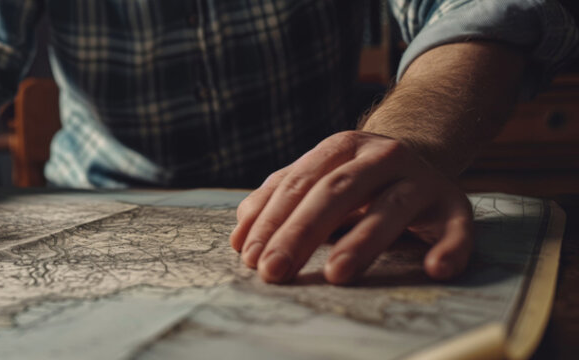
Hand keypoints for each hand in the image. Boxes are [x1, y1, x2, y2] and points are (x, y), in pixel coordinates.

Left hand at [229, 131, 473, 283]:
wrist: (419, 157)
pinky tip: (436, 269)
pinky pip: (458, 227)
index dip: (272, 220)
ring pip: (390, 209)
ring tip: (335, 272)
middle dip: (301, 233)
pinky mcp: (455, 204)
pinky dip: (451, 248)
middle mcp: (383, 156)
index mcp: (342, 146)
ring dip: (362, 242)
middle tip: (275, 270)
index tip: (250, 256)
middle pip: (336, 193)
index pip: (300, 183)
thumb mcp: (315, 178)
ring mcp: (421, 178)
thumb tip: (240, 237)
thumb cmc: (354, 179)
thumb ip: (276, 199)